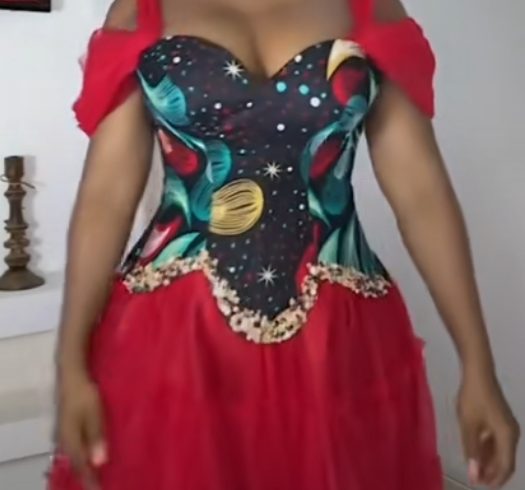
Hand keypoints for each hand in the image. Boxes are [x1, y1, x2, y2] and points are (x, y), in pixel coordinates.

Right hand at [56, 370, 107, 489]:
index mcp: (70, 440)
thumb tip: (99, 462)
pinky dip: (82, 455)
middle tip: (99, 485)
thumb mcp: (94, 414)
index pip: (81, 466)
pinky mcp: (67, 427)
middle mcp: (64, 440)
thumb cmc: (85, 394)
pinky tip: (90, 455)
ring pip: (74, 456)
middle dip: (86, 476)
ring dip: (84, 466)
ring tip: (96, 474)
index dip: (90, 479)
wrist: (72, 377)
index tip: (99, 489)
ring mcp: (64, 434)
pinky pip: (74, 447)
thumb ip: (96, 437)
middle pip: (75, 464)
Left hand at [457, 369, 519, 487]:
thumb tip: (474, 474)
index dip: (494, 478)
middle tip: (474, 478)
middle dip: (491, 471)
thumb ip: (472, 450)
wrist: (478, 373)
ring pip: (500, 450)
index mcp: (508, 436)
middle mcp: (512, 434)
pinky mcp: (500, 419)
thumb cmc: (473, 399)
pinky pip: (497, 440)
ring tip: (473, 468)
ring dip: (489, 460)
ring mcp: (507, 426)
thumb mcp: (469, 426)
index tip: (480, 485)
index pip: (506, 466)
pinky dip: (488, 448)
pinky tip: (475, 451)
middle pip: (505, 460)